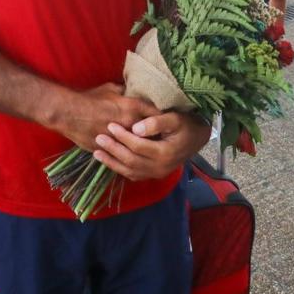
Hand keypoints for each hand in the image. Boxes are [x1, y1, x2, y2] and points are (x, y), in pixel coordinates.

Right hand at [52, 83, 159, 153]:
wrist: (68, 113)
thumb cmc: (90, 98)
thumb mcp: (111, 89)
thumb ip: (126, 93)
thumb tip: (135, 93)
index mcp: (132, 107)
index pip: (157, 114)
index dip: (164, 118)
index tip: (170, 122)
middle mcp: (130, 124)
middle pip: (153, 134)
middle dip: (159, 136)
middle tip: (167, 139)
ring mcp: (120, 139)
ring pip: (140, 148)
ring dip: (146, 149)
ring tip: (153, 150)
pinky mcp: (111, 150)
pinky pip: (125, 155)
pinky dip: (130, 155)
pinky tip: (134, 156)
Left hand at [91, 111, 211, 181]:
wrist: (197, 138)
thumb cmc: (186, 124)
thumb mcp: (174, 118)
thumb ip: (156, 123)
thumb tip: (136, 129)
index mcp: (166, 153)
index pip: (139, 146)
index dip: (123, 136)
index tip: (110, 125)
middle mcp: (161, 167)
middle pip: (131, 160)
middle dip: (113, 149)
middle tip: (98, 138)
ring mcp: (157, 174)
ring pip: (130, 171)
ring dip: (112, 162)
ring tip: (96, 152)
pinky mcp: (153, 175)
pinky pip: (133, 175)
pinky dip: (119, 168)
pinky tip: (108, 161)